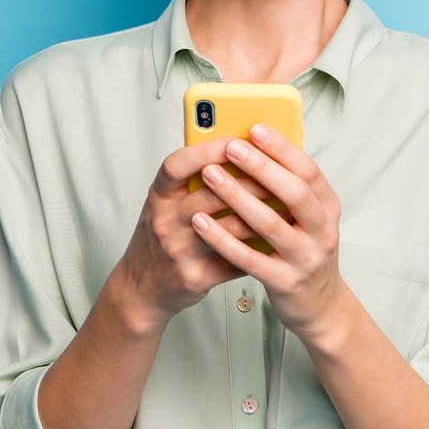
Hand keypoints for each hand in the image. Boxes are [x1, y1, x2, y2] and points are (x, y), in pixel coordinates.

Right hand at [105, 135, 283, 325]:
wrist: (141, 288)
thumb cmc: (164, 237)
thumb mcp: (167, 205)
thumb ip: (195, 183)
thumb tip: (242, 156)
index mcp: (158, 197)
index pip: (176, 165)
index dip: (206, 150)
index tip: (236, 140)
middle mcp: (165, 221)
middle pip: (211, 194)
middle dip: (251, 182)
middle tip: (281, 175)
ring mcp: (179, 251)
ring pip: (229, 228)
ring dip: (263, 216)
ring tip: (287, 207)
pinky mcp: (195, 277)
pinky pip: (234, 260)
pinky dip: (258, 249)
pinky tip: (276, 240)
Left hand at [186, 123, 348, 340]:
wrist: (320, 306)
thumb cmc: (304, 252)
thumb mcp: (308, 219)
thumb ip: (287, 190)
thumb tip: (251, 149)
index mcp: (329, 209)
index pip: (309, 171)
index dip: (283, 149)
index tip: (256, 128)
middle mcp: (323, 232)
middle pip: (294, 193)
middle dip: (261, 167)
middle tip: (231, 147)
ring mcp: (306, 259)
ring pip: (270, 223)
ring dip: (237, 197)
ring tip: (210, 175)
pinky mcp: (285, 282)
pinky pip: (249, 258)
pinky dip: (223, 239)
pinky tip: (201, 223)